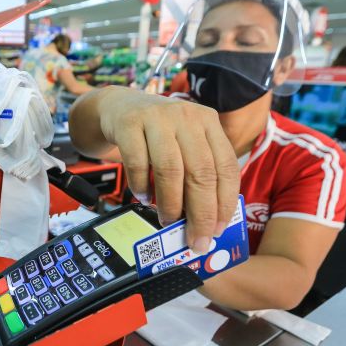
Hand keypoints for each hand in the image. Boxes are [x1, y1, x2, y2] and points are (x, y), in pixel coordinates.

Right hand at [95, 87, 239, 252]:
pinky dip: (141, 186)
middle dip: (201, 213)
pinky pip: (138, 163)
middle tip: (195, 239)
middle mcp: (187, 117)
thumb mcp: (185, 141)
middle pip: (201, 172)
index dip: (224, 203)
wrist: (119, 106)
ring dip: (170, 203)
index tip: (217, 230)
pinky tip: (142, 198)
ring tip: (167, 221)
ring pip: (171, 170)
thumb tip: (209, 221)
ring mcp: (157, 117)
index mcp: (209, 122)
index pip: (226, 167)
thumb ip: (199, 170)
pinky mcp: (129, 123)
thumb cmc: (158, 133)